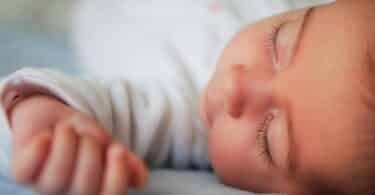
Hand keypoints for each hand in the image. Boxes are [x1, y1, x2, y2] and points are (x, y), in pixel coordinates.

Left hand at [9, 95, 147, 194]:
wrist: (56, 117)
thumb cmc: (85, 136)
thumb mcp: (109, 145)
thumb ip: (126, 161)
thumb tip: (140, 179)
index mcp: (94, 190)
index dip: (116, 176)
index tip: (118, 150)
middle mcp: (70, 194)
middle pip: (83, 188)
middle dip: (90, 153)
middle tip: (86, 135)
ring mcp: (44, 185)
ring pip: (56, 180)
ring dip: (66, 146)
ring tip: (66, 130)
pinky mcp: (22, 172)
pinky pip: (27, 169)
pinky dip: (39, 148)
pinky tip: (46, 136)